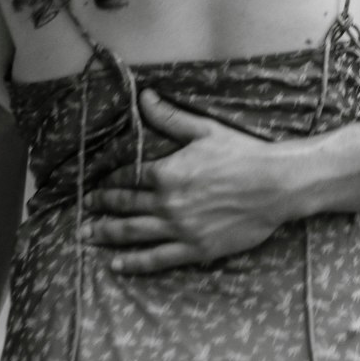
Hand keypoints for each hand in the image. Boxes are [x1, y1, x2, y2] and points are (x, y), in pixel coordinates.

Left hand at [83, 90, 300, 272]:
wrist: (275, 185)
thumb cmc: (242, 154)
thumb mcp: (204, 130)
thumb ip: (169, 118)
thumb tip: (144, 96)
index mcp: (167, 172)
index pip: (128, 177)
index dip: (109, 182)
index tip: (98, 185)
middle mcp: (167, 202)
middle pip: (124, 206)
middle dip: (100, 208)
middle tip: (84, 211)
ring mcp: (180, 228)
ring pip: (133, 233)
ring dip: (106, 234)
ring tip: (88, 236)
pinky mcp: (195, 249)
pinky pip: (157, 258)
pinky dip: (134, 262)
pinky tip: (118, 264)